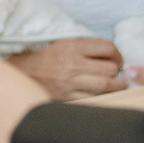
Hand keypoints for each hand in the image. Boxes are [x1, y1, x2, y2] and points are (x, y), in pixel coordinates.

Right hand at [6, 37, 124, 99]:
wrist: (25, 72)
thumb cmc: (49, 57)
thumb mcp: (65, 43)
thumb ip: (88, 47)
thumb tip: (114, 57)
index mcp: (72, 47)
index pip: (107, 48)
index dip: (118, 54)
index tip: (116, 59)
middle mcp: (72, 64)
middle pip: (110, 68)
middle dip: (117, 71)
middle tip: (114, 72)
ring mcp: (70, 83)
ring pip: (106, 85)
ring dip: (115, 85)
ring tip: (114, 84)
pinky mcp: (68, 97)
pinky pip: (95, 98)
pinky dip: (103, 96)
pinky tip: (101, 93)